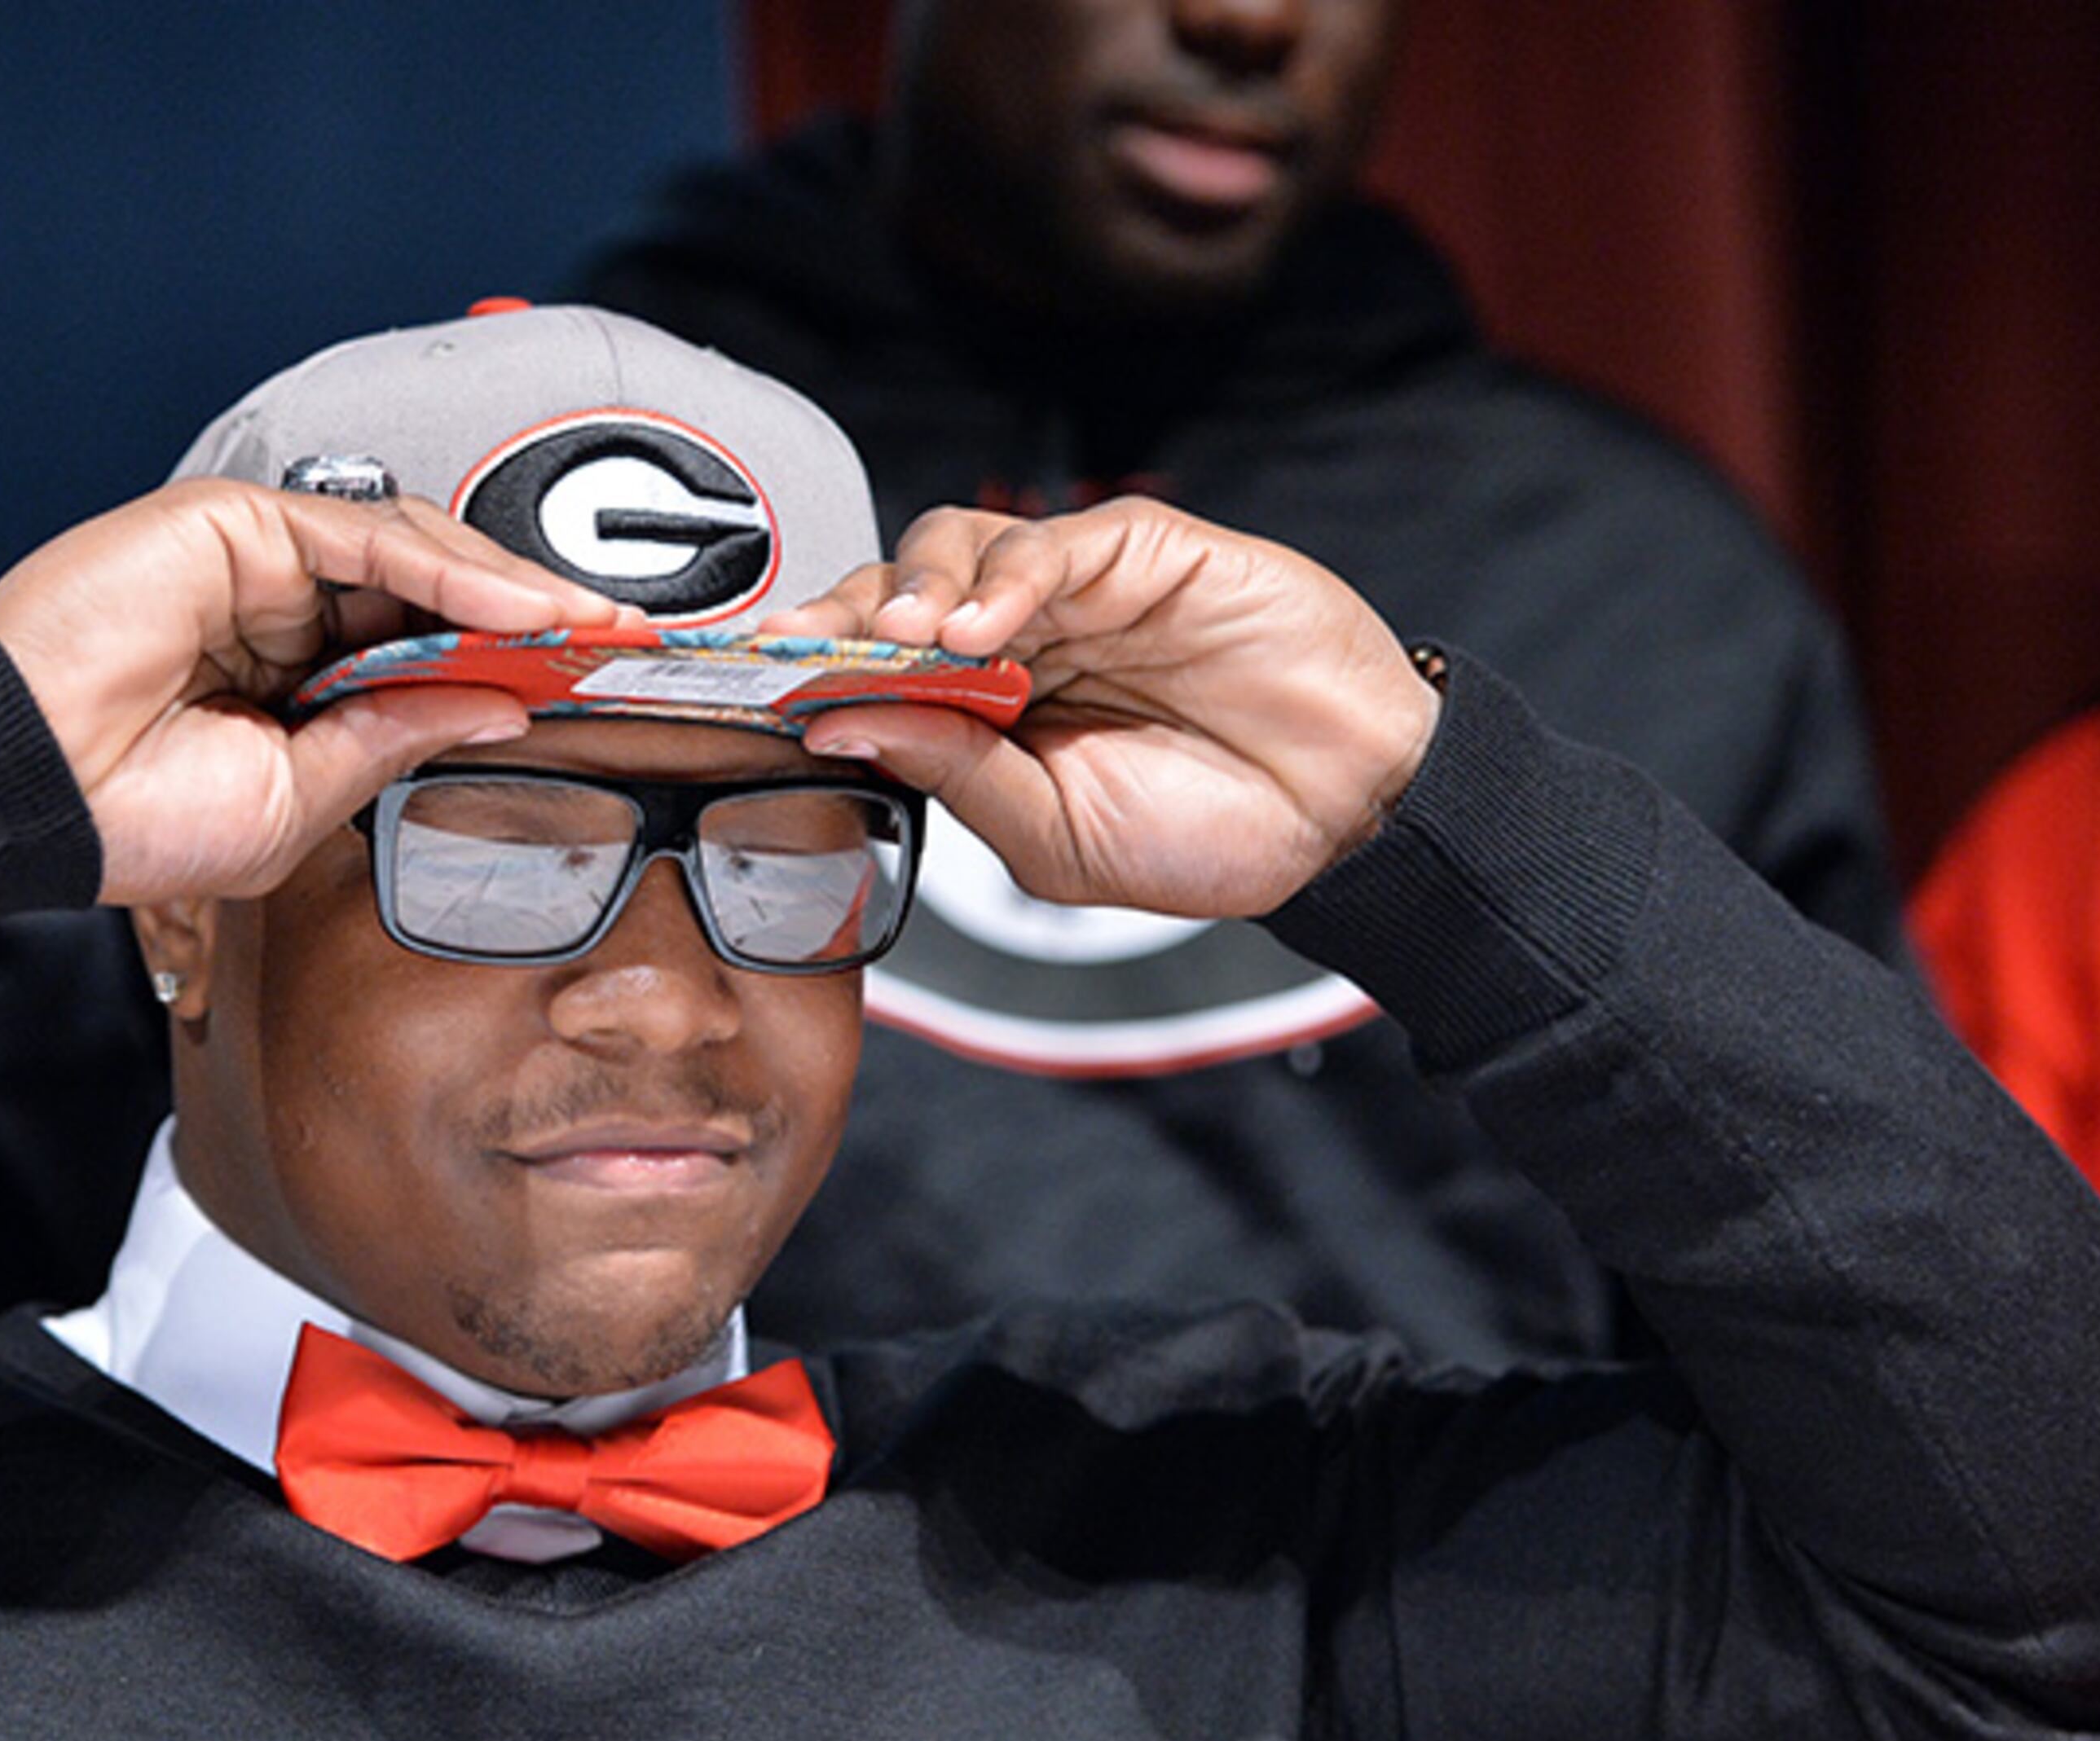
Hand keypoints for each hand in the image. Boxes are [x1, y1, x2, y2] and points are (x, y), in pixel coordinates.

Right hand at [0, 480, 633, 905]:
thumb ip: (393, 736)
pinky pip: (366, 532)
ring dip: (511, 587)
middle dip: (534, 614)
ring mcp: (253, 559)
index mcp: (284, 679)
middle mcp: (274, 608)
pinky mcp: (230, 521)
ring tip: (593, 624)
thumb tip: (501, 706)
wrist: (23, 801)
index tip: (599, 678)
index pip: (420, 651)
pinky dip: (448, 567)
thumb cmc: (126, 817)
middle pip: (430, 590)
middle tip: (628, 640)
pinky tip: (515, 603)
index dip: (512, 659)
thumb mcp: (297, 799)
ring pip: (410, 551)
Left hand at [780, 500, 1439, 920]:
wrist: (1344, 815)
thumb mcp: (1054, 839)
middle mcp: (1017, 639)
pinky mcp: (1140, 549)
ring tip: (905, 642)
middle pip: (891, 594)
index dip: (813, 670)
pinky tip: (983, 627)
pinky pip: (1050, 543)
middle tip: (804, 651)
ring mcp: (1075, 590)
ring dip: (911, 589)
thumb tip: (842, 723)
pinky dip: (1003, 577)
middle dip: (838, 618)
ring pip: (954, 547)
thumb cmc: (1210, 831)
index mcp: (984, 712)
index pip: (872, 670)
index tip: (755, 689)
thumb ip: (952, 774)